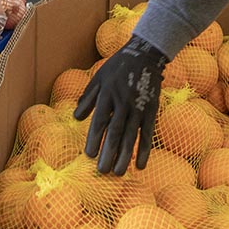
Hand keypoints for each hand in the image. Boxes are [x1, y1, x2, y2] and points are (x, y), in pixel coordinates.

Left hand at [74, 35, 167, 174]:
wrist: (145, 55)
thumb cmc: (118, 67)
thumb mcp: (98, 77)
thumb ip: (88, 98)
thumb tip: (76, 118)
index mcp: (108, 94)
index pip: (100, 121)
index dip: (94, 139)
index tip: (89, 156)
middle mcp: (123, 103)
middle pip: (115, 132)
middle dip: (108, 153)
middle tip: (102, 171)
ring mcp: (139, 108)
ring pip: (131, 136)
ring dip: (125, 156)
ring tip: (118, 173)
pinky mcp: (151, 110)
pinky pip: (148, 133)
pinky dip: (144, 150)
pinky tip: (140, 165)